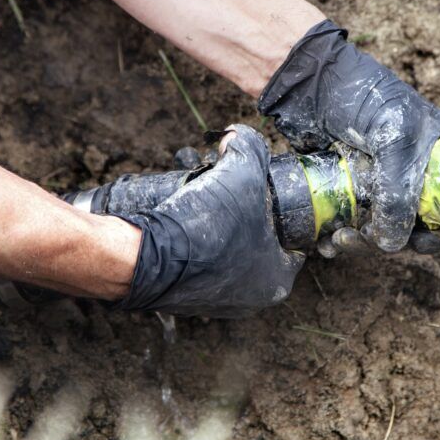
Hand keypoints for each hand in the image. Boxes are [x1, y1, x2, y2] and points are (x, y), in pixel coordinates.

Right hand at [113, 125, 303, 317]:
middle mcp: (251, 299)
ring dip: (219, 233)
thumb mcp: (241, 172)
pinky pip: (199, 267)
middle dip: (247, 220)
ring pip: (227, 256)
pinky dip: (195, 248)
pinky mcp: (185, 299)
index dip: (280, 213)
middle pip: (258, 247)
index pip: (292, 242)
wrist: (147, 258)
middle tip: (231, 196)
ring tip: (205, 207)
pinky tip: (186, 226)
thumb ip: (250, 147)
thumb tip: (238, 136)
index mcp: (277, 279)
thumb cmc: (206, 225)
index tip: (265, 195)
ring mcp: (216, 303)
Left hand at [258, 20, 439, 253]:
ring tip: (335, 241)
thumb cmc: (361, 95)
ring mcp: (380, 181)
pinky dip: (340, 236)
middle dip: (388, 239)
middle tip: (358, 239)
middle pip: (413, 225)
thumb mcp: (393, 138)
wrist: (308, 79)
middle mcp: (414, 171)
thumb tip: (392, 244)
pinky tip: (324, 241)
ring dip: (360, 242)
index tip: (417, 244)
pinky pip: (352, 223)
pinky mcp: (349, 187)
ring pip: (380, 229)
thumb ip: (398, 191)